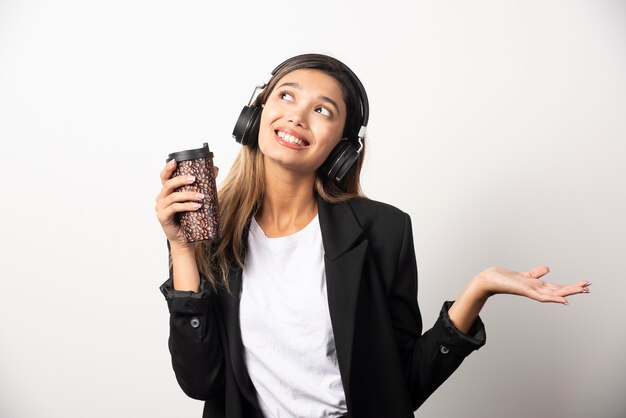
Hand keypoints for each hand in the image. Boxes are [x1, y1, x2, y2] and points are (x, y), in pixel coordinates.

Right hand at [154, 159, 218, 247]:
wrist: (185, 239)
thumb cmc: (189, 218)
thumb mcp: (196, 199)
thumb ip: (203, 184)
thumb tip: (215, 169)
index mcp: (167, 192)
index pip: (164, 177)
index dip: (168, 168)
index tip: (175, 161)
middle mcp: (161, 198)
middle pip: (168, 184)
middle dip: (181, 180)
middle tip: (194, 179)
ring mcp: (161, 208)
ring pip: (173, 196)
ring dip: (188, 195)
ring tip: (201, 196)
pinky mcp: (163, 217)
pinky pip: (174, 208)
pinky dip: (186, 206)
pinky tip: (196, 206)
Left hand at [475, 266, 590, 304]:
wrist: (488, 281)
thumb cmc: (503, 279)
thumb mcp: (523, 274)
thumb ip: (536, 273)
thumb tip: (548, 268)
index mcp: (536, 286)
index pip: (557, 287)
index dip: (570, 286)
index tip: (585, 284)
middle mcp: (535, 290)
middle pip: (558, 290)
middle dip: (573, 289)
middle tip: (589, 288)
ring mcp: (531, 291)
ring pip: (554, 293)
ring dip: (568, 292)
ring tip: (582, 290)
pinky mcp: (524, 291)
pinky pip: (541, 296)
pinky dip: (553, 298)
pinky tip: (563, 300)